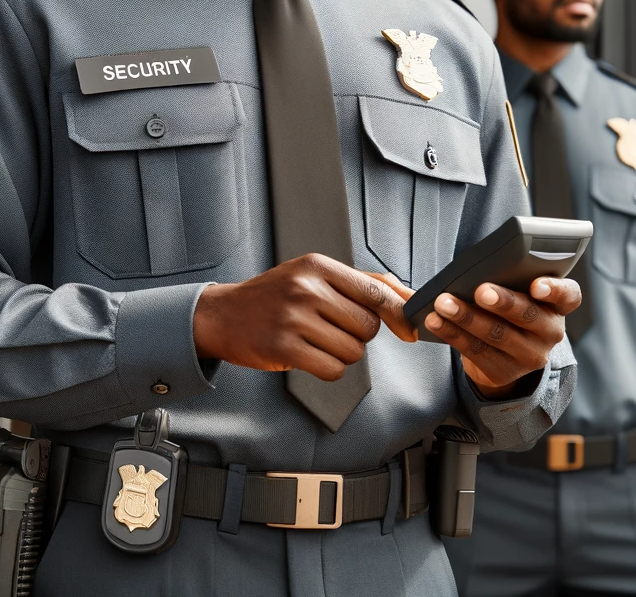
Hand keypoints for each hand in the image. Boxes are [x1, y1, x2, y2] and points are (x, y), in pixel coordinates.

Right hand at [193, 254, 416, 379]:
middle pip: (367, 326)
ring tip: (316, 339)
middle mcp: (307, 288)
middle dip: (358, 334)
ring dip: (342, 353)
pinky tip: (308, 355)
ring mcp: (294, 318)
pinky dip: (327, 368)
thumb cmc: (274, 295)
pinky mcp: (284, 348)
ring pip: (352, 351)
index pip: (375, 291)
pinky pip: (332, 370)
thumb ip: (361, 281)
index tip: (411, 329)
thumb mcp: (313, 274)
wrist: (224, 314)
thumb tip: (405, 294)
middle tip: (333, 328)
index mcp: (318, 266)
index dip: (399, 313)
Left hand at [424, 278, 580, 399]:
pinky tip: (435, 321)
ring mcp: (530, 356)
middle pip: (529, 315)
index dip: (554, 289)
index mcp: (557, 304)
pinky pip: (477, 352)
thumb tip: (475, 262)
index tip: (536, 284)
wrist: (502, 352)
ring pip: (498, 335)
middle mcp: (550, 332)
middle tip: (480, 290)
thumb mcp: (516, 290)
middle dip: (503, 302)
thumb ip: (506, 275)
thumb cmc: (507, 306)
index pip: (568, 295)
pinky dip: (452, 334)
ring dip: (467, 317)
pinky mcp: (505, 372)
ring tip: (443, 303)